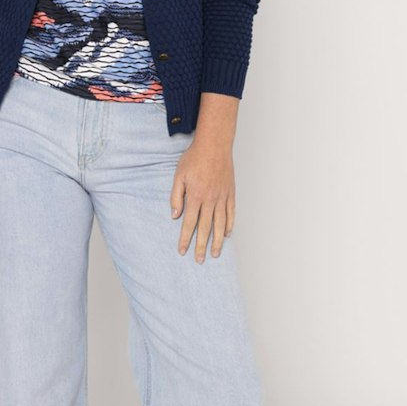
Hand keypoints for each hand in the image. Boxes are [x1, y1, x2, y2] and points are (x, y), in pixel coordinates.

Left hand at [170, 140, 235, 262]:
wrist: (214, 145)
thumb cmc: (194, 158)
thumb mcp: (179, 176)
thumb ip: (176, 196)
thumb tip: (175, 215)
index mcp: (195, 197)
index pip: (188, 224)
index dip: (185, 239)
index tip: (183, 251)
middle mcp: (209, 200)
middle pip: (205, 229)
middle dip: (201, 246)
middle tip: (199, 260)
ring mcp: (222, 198)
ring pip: (220, 225)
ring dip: (218, 241)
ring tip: (215, 254)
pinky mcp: (230, 193)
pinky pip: (231, 214)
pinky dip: (229, 226)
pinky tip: (227, 235)